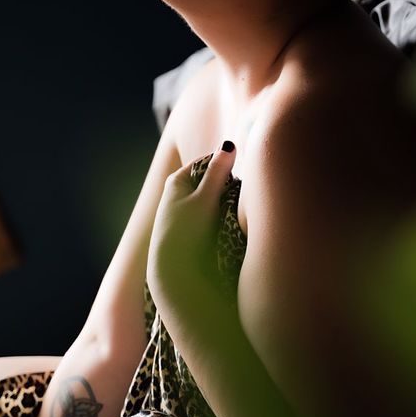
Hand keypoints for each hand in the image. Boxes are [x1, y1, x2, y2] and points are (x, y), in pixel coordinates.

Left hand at [147, 141, 236, 298]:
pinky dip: (220, 216)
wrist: (173, 272)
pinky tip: (227, 225)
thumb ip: (218, 173)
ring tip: (235, 212)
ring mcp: (184, 211)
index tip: (242, 175)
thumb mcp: (205, 199)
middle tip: (241, 196)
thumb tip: (229, 145)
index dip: (226, 166)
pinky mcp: (190, 228)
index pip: (208, 161)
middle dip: (227, 185)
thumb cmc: (186, 233)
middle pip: (211, 179)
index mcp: (177, 180)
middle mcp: (178, 193)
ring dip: (225, 202)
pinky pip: (211, 214)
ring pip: (213, 198)